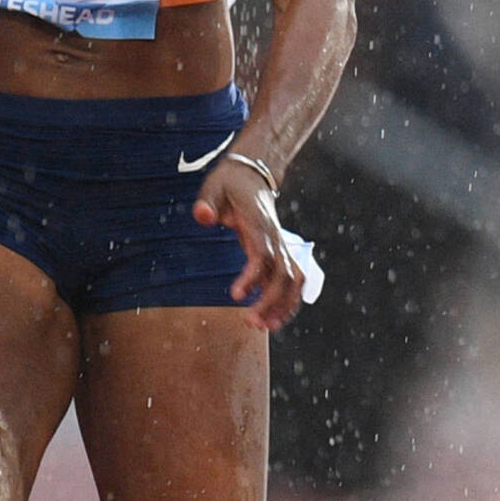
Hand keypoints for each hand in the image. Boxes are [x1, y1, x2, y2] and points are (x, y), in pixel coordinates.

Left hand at [193, 159, 310, 331]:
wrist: (253, 174)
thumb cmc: (230, 183)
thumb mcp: (214, 186)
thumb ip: (207, 202)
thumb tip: (204, 217)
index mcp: (259, 224)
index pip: (263, 255)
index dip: (254, 277)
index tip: (236, 296)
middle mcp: (275, 237)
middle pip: (284, 274)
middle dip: (272, 301)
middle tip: (250, 322)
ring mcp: (282, 245)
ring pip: (295, 279)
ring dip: (285, 305)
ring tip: (265, 326)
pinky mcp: (281, 252)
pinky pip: (294, 280)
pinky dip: (288, 300)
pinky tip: (275, 317)